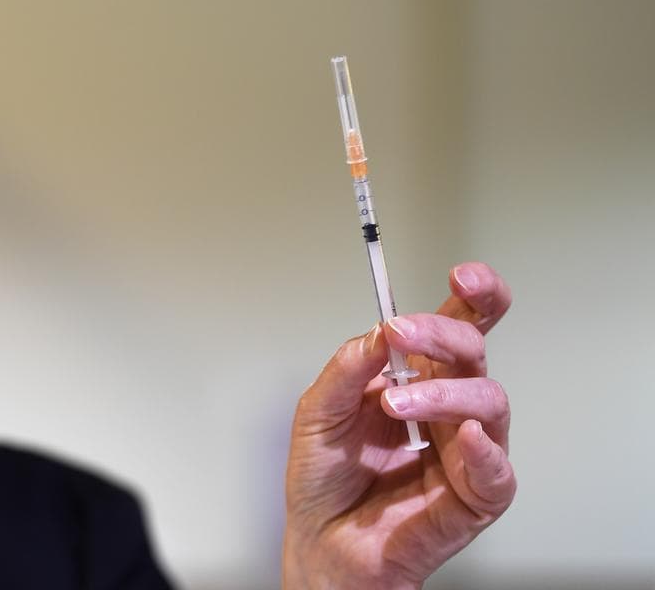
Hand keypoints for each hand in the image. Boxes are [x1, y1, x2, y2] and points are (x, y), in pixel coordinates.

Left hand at [282, 262, 514, 588]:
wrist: (318, 540)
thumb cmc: (323, 478)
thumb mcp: (317, 411)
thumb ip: (347, 369)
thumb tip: (378, 334)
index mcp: (416, 379)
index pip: (459, 328)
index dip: (474, 298)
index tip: (463, 276)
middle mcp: (446, 408)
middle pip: (473, 354)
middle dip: (443, 334)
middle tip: (402, 334)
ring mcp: (465, 450)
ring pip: (488, 402)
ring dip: (443, 392)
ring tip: (397, 403)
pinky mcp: (474, 497)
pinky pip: (498, 472)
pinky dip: (484, 451)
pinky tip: (462, 437)